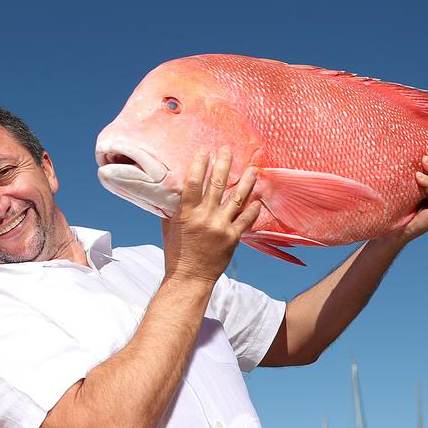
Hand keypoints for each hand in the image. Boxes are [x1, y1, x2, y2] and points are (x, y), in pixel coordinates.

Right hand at [162, 146, 260, 283]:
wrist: (190, 278)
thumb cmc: (177, 253)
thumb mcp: (169, 228)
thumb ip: (174, 209)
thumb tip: (174, 191)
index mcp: (187, 214)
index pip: (194, 183)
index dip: (200, 165)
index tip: (205, 151)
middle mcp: (205, 218)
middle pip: (217, 185)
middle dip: (223, 164)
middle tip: (227, 150)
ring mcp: (221, 228)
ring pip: (237, 199)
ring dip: (246, 182)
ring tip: (253, 168)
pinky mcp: (233, 238)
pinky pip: (246, 220)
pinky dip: (253, 209)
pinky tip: (258, 199)